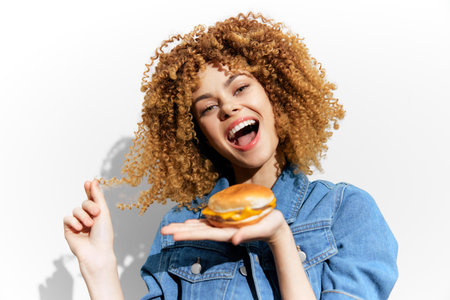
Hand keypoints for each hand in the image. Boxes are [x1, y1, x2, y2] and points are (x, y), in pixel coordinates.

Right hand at [63, 180, 115, 270]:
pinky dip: (74, 222)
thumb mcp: (103, 212)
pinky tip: (79, 228)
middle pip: (84, 202)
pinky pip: (67, 218)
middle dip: (90, 206)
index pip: (92, 199)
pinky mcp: (69, 230)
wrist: (97, 252)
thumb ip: (97, 196)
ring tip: (89, 225)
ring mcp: (78, 223)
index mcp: (97, 214)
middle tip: (97, 213)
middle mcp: (87, 217)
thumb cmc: (103, 234)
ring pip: (76, 210)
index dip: (90, 190)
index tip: (88, 182)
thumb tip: (93, 181)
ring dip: (83, 216)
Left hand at [161, 209, 287, 245]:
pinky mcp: (227, 222)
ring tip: (169, 228)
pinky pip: (208, 223)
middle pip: (198, 232)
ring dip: (185, 228)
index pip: (206, 235)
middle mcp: (224, 230)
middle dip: (181, 231)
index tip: (175, 235)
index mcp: (230, 232)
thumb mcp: (264, 228)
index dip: (190, 234)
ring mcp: (224, 226)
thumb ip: (249, 234)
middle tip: (163, 231)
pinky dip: (197, 223)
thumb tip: (234, 240)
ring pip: (200, 227)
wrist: (276, 227)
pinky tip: (188, 223)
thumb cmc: (272, 226)